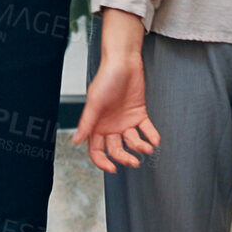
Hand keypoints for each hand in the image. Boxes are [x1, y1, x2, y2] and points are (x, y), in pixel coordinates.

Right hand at [72, 10, 158, 172]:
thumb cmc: (106, 78)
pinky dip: (151, 136)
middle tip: (134, 161)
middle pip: (116, 150)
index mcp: (97, 125)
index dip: (102, 162)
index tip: (112, 168)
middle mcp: (110, 125)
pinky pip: (146, 129)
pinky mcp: (139, 114)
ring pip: (132, 141)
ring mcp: (125, 121)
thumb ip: (87, 122)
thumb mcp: (95, 101)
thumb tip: (76, 141)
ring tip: (147, 147)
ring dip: (140, 147)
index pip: (97, 150)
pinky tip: (155, 140)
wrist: (124, 62)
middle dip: (125, 157)